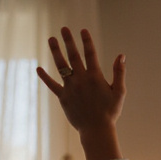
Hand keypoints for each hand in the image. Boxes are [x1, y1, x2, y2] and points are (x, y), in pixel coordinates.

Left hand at [37, 27, 125, 159]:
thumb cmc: (110, 112)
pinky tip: (38, 68)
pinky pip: (52, 84)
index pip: (90, 54)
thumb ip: (119, 73)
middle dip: (69, 41)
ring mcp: (70, 87)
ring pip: (61, 66)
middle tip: (64, 29)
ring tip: (51, 39)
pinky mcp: (63, 97)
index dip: (86, 41)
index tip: (82, 30)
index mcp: (95, 77)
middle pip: (73, 56)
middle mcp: (81, 79)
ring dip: (56, 51)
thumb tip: (121, 56)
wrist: (97, 130)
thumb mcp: (119, 92)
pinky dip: (44, 77)